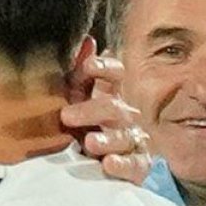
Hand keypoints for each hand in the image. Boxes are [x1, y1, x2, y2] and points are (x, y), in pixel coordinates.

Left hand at [63, 54, 150, 184]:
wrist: (111, 164)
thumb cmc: (90, 126)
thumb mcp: (81, 99)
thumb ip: (80, 74)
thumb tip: (87, 40)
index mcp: (112, 95)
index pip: (115, 74)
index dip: (104, 68)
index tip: (88, 66)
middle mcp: (126, 116)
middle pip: (114, 108)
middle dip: (91, 110)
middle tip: (66, 116)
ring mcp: (133, 141)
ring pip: (124, 137)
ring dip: (107, 139)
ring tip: (89, 143)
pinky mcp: (138, 165)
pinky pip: (134, 165)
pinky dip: (122, 165)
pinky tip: (108, 164)